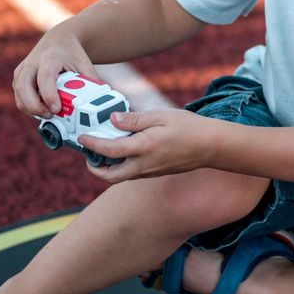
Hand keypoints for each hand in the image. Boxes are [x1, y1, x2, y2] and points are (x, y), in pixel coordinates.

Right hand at [12, 26, 96, 116]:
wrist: (58, 40)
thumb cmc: (72, 54)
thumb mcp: (84, 64)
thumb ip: (90, 83)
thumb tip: (98, 105)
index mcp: (50, 57)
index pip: (45, 77)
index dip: (49, 95)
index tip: (57, 109)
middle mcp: (32, 62)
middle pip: (23, 87)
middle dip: (34, 106)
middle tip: (50, 115)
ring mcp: (23, 69)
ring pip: (18, 94)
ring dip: (30, 109)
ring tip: (48, 115)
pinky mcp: (18, 77)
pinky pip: (18, 96)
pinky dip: (28, 107)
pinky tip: (42, 110)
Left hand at [79, 110, 219, 181]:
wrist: (211, 146)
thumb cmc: (188, 128)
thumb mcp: (161, 116)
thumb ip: (135, 119)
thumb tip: (113, 118)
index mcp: (144, 147)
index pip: (109, 150)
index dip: (92, 144)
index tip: (82, 137)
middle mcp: (144, 165)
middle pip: (110, 176)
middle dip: (94, 168)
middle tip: (88, 154)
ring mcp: (150, 172)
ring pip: (120, 177)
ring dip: (107, 168)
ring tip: (103, 150)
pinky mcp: (155, 173)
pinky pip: (132, 174)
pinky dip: (121, 166)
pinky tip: (123, 151)